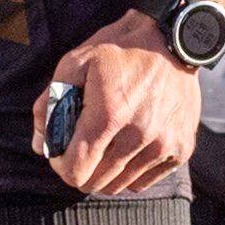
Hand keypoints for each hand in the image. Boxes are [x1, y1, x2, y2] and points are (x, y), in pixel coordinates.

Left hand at [39, 14, 198, 195]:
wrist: (175, 39)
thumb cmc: (121, 49)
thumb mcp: (75, 62)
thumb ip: (49, 104)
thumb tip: (41, 144)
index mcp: (108, 115)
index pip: (76, 169)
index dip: (61, 166)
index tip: (61, 153)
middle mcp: (139, 135)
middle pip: (97, 182)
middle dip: (81, 170)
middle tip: (82, 149)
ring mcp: (164, 143)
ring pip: (121, 185)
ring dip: (106, 172)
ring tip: (105, 148)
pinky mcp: (182, 147)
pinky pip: (146, 181)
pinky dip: (131, 173)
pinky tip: (128, 150)